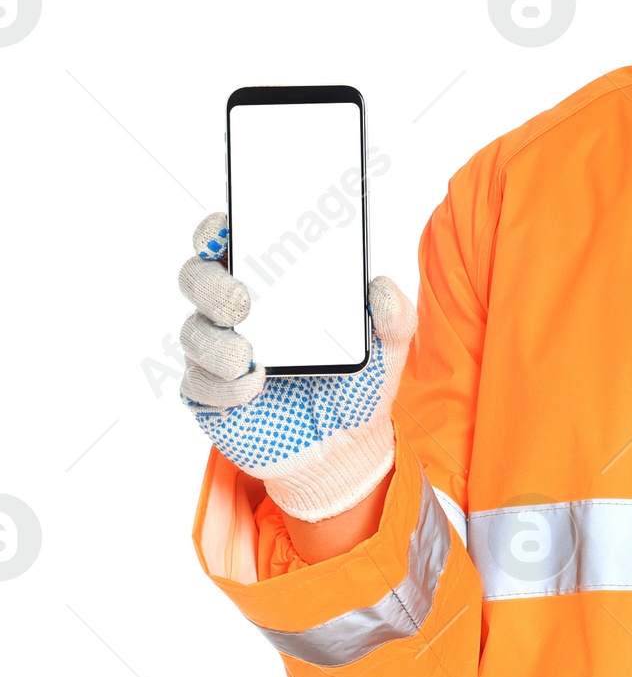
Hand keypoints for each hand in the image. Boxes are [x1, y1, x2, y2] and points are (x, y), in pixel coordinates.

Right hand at [177, 211, 416, 522]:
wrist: (345, 445)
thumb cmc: (357, 380)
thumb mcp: (387, 346)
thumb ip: (393, 314)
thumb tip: (380, 287)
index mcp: (273, 283)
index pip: (229, 243)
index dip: (215, 231)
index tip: (223, 232)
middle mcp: (236, 312)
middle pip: (196, 279)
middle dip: (211, 285)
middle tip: (242, 302)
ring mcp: (217, 352)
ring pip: (193, 332)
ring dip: (217, 342)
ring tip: (249, 355)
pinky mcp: (210, 395)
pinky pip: (198, 384)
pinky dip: (223, 385)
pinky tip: (252, 387)